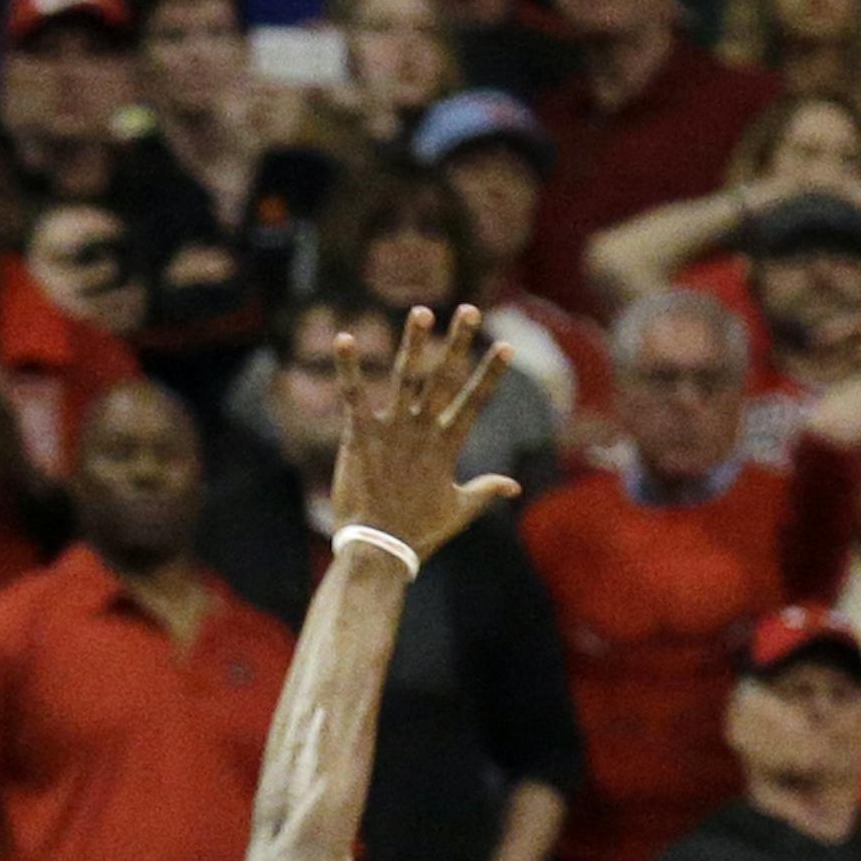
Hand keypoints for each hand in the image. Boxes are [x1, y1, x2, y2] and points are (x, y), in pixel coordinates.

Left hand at [330, 304, 519, 569]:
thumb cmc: (418, 534)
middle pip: (444, 379)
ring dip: (413, 344)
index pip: (475, 402)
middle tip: (469, 309)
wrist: (378, 551)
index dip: (490, 374)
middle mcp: (422, 432)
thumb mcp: (458, 511)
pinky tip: (345, 339)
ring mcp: (391, 432)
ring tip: (421, 311)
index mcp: (447, 447)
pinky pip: (354, 395)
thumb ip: (486, 490)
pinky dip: (349, 368)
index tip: (506, 345)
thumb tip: (515, 485)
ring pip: (405, 378)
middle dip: (457, 343)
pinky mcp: (360, 437)